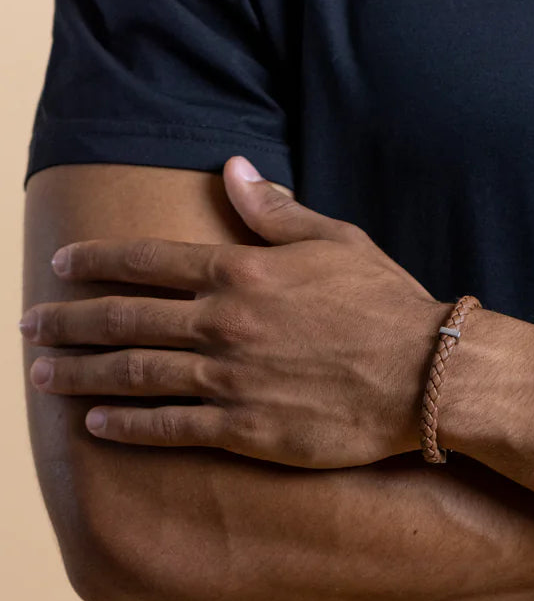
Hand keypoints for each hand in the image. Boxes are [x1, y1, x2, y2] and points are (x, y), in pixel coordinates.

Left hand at [20, 157, 453, 467]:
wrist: (426, 375)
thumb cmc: (386, 303)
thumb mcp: (336, 241)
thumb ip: (276, 211)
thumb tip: (232, 170)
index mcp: (242, 271)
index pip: (148, 260)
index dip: (97, 261)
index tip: (63, 264)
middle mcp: (224, 323)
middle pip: (124, 319)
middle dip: (68, 320)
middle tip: (29, 324)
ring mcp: (229, 380)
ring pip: (134, 373)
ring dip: (79, 372)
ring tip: (41, 373)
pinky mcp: (244, 429)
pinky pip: (169, 427)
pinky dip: (126, 425)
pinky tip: (94, 425)